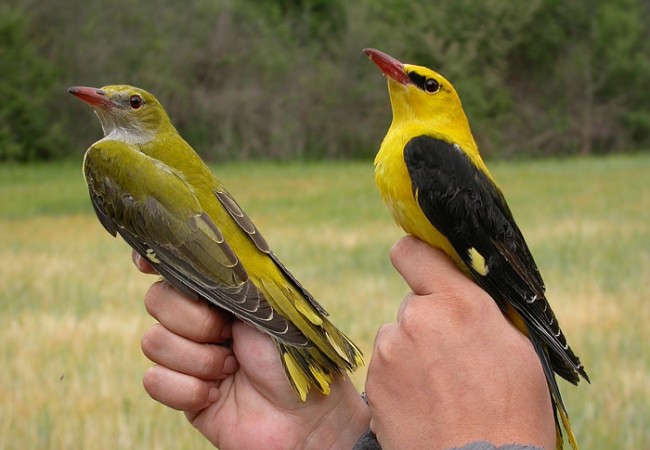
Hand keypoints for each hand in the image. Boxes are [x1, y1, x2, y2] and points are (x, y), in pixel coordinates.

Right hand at [133, 251, 368, 449]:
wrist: (305, 415)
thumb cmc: (294, 355)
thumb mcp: (266, 306)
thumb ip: (229, 280)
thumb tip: (193, 253)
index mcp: (222, 293)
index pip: (176, 268)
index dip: (156, 260)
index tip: (148, 264)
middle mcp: (201, 320)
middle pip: (156, 300)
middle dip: (194, 320)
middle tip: (228, 335)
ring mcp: (189, 356)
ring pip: (153, 341)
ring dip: (198, 358)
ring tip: (231, 368)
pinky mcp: (182, 393)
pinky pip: (153, 380)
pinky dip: (187, 389)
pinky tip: (217, 394)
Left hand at [365, 237, 554, 449]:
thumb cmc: (512, 410)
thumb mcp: (515, 345)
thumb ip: (478, 308)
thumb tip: (460, 288)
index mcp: (457, 302)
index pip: (413, 252)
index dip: (416, 257)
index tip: (420, 268)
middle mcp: (417, 318)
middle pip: (412, 305)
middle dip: (428, 322)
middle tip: (452, 358)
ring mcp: (390, 351)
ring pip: (397, 338)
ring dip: (411, 353)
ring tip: (440, 389)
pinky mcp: (374, 382)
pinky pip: (385, 368)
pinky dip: (399, 381)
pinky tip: (424, 404)